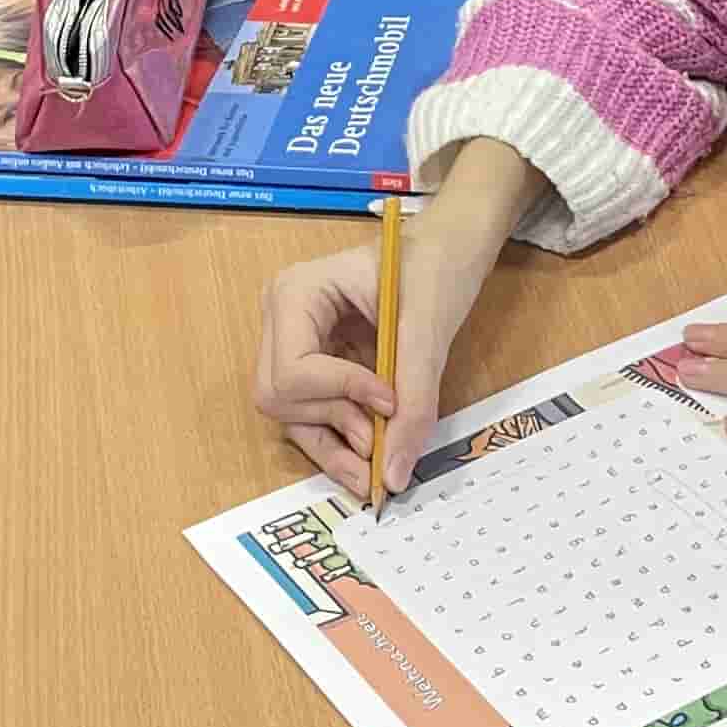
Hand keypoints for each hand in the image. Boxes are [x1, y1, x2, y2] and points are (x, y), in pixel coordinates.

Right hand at [251, 144, 532, 495]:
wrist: (446, 251)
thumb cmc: (433, 267)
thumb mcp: (427, 329)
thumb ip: (413, 402)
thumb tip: (393, 475)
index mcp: (295, 293)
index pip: (292, 369)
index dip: (340, 393)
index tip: (390, 399)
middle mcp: (282, 322)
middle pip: (279, 398)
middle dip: (331, 422)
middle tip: (380, 436)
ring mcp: (292, 346)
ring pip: (290, 418)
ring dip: (332, 446)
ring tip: (377, 463)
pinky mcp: (313, 370)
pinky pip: (311, 420)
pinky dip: (337, 445)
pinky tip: (368, 466)